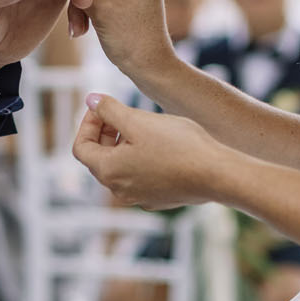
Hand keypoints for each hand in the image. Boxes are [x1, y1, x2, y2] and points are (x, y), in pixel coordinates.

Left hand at [71, 92, 221, 210]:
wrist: (217, 174)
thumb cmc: (177, 146)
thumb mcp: (138, 120)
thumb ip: (109, 110)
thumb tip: (90, 101)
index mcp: (108, 172)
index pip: (81, 147)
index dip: (88, 123)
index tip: (102, 106)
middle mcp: (119, 191)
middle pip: (99, 158)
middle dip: (105, 132)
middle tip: (120, 111)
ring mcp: (140, 197)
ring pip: (120, 167)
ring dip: (122, 144)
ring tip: (141, 124)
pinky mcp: (159, 198)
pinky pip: (139, 176)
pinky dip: (140, 157)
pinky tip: (159, 143)